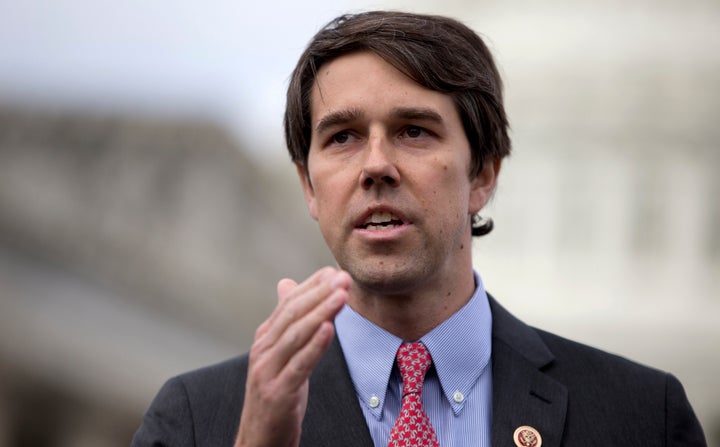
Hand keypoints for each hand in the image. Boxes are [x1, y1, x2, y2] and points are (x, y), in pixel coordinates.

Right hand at [234, 267, 350, 446]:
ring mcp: (268, 371)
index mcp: (264, 339)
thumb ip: (286, 321)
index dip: (312, 286)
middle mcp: (263, 351)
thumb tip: (286, 283)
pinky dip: (315, 345)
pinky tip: (329, 329)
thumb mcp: (280, 354)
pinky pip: (299, 365)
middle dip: (320, 294)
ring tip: (341, 296)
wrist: (259, 438)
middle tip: (343, 278)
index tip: (334, 271)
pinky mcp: (278, 393)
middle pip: (292, 315)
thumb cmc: (275, 392)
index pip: (288, 304)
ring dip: (321, 312)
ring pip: (296, 335)